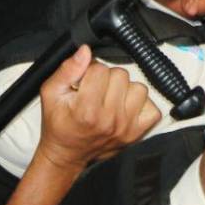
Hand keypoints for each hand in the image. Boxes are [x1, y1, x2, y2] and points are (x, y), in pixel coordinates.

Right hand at [34, 46, 160, 170]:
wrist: (66, 154)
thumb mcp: (51, 93)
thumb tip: (85, 51)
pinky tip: (126, 107)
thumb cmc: (59, 124)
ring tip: (111, 98)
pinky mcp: (136, 134)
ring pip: (139, 88)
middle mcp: (109, 119)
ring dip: (126, 90)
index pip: (100, 68)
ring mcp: (125, 127)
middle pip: (121, 75)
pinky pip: (153, 108)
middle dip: (108, 78)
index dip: (90, 70)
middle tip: (96, 90)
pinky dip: (142, 105)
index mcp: (87, 109)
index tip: (84, 81)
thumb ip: (67, 69)